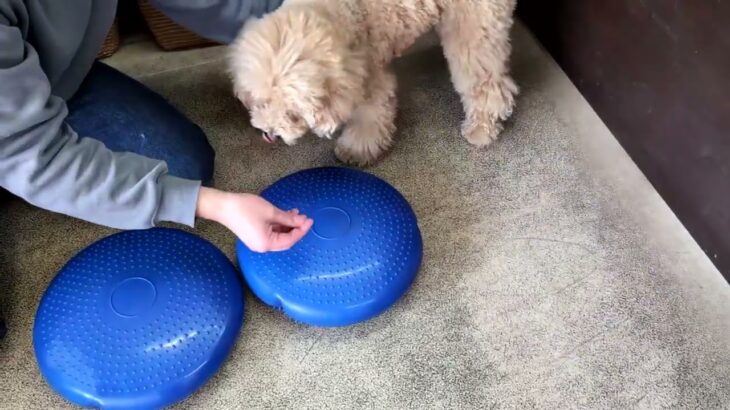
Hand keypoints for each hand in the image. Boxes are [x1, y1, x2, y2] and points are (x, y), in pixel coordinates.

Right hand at [196, 187, 312, 251]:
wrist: (223, 206)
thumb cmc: (246, 208)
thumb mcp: (271, 212)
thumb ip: (288, 219)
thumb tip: (302, 222)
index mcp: (267, 244)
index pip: (290, 240)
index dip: (301, 230)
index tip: (310, 221)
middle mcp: (263, 247)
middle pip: (285, 240)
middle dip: (296, 229)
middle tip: (305, 218)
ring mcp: (258, 242)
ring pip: (279, 235)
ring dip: (288, 225)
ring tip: (296, 213)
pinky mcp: (255, 235)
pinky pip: (271, 232)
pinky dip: (280, 225)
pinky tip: (286, 214)